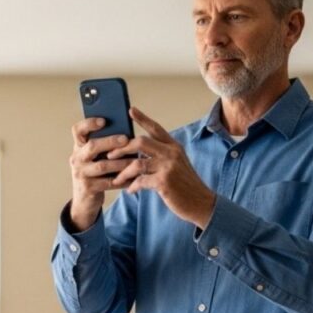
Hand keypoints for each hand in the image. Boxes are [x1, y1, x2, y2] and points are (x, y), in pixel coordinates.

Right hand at [68, 117, 135, 230]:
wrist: (84, 201)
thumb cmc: (94, 173)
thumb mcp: (93, 158)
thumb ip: (103, 146)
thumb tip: (126, 133)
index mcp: (79, 147)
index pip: (77, 130)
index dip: (89, 123)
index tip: (103, 120)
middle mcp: (77, 158)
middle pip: (92, 146)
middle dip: (110, 141)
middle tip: (126, 138)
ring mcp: (81, 173)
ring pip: (103, 165)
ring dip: (121, 162)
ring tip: (136, 160)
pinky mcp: (88, 188)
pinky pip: (108, 183)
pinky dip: (123, 180)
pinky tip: (134, 177)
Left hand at [108, 107, 216, 228]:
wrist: (201, 202)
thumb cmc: (186, 184)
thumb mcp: (177, 163)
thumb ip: (162, 155)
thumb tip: (139, 152)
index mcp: (174, 146)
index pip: (156, 128)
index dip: (142, 118)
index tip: (130, 110)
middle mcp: (171, 153)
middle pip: (141, 142)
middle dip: (122, 148)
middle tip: (110, 155)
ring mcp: (168, 167)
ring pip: (137, 163)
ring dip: (123, 172)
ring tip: (117, 179)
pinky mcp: (164, 182)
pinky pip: (140, 181)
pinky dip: (132, 186)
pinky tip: (130, 190)